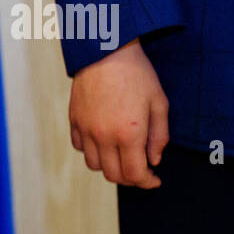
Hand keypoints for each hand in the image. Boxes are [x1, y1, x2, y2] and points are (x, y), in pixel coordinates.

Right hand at [68, 37, 167, 188]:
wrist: (105, 52)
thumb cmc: (137, 75)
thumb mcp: (159, 103)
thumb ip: (159, 136)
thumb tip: (154, 159)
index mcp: (129, 134)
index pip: (135, 174)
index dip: (146, 182)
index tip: (154, 179)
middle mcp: (104, 137)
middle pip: (113, 175)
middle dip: (129, 178)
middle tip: (141, 170)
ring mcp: (86, 130)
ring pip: (94, 165)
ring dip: (109, 166)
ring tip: (121, 156)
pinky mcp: (74, 121)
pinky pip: (81, 147)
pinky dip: (93, 151)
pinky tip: (104, 141)